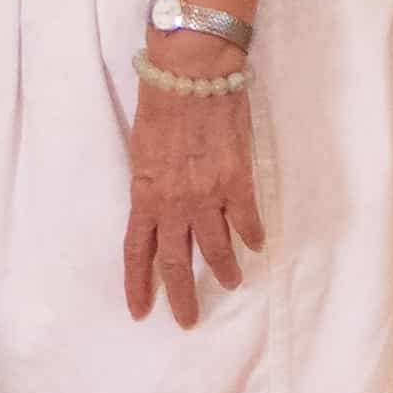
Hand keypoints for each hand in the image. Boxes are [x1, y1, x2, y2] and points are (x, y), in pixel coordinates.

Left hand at [123, 64, 264, 326]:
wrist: (193, 72)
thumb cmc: (160, 103)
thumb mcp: (141, 150)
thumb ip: (149, 184)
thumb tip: (157, 207)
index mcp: (145, 194)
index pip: (137, 252)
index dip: (138, 285)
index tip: (141, 312)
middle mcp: (174, 203)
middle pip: (176, 263)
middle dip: (182, 297)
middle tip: (188, 320)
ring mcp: (208, 195)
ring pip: (216, 249)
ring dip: (224, 270)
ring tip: (231, 283)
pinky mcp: (238, 181)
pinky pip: (246, 221)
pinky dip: (251, 237)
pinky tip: (255, 247)